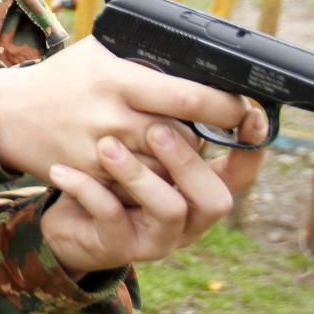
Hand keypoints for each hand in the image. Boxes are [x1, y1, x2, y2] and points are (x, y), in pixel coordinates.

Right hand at [0, 37, 255, 184]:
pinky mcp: (93, 178)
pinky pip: (140, 187)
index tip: (241, 109)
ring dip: (177, 162)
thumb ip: (147, 56)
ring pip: (167, 169)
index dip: (226, 108)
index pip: (191, 98)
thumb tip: (204, 62)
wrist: (8, 115)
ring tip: (169, 145)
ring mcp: (102, 152)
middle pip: (185, 140)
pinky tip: (143, 163)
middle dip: (201, 137)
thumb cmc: (62, 78)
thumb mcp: (101, 52)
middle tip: (206, 128)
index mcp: (119, 79)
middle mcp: (113, 117)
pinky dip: (150, 178)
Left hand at [41, 111, 266, 279]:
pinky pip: (110, 218)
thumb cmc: (105, 171)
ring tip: (107, 146)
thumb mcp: (135, 143)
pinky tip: (64, 171)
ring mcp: (156, 238)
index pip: (240, 174)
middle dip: (188, 162)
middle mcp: (188, 220)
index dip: (251, 149)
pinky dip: (88, 190)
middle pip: (215, 198)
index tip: (246, 115)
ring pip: (168, 210)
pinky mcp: (117, 246)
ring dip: (140, 175)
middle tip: (156, 130)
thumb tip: (177, 66)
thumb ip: (159, 118)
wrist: (62, 216)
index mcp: (198, 189)